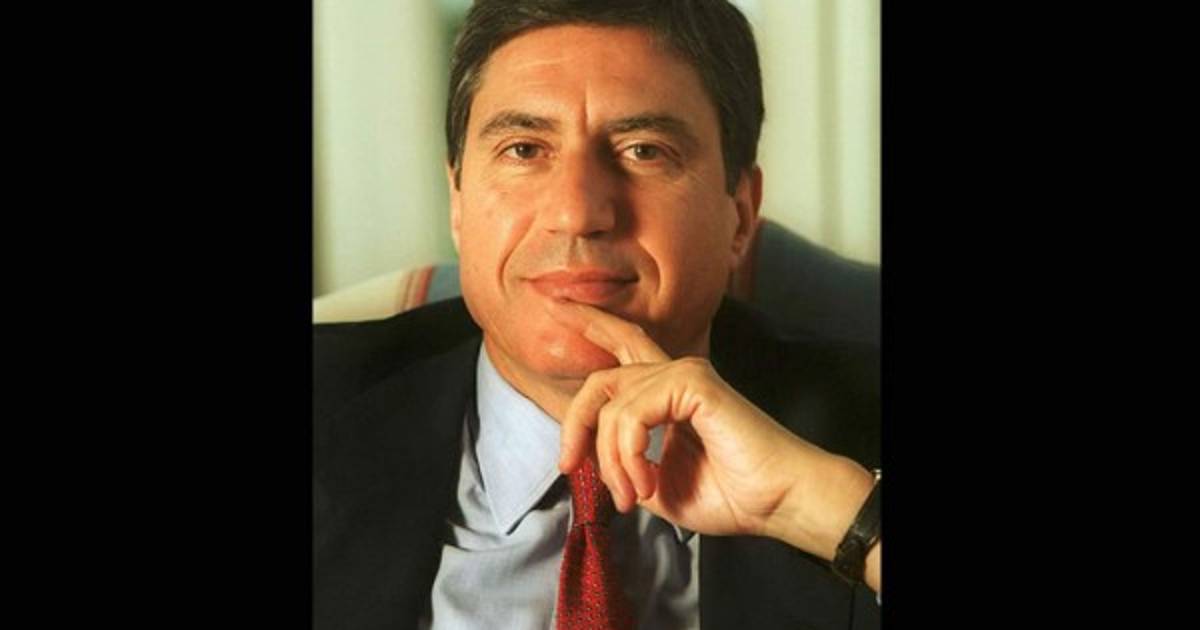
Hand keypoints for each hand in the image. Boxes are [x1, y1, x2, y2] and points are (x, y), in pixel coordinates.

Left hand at [551, 302, 877, 571]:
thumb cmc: (732, 495)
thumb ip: (624, 466)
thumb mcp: (658, 486)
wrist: (776, 501)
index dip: (592, 323)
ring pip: (612, 409)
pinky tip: (647, 482)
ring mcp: (684, 373)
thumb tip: (591, 461)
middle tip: (567, 464)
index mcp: (669, 392)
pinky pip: (631, 414)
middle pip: (601, 379)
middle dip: (574, 421)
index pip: (624, 346)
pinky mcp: (692, 381)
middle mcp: (676, 374)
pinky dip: (629, 455)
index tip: (559, 307)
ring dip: (613, 462)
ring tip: (633, 495)